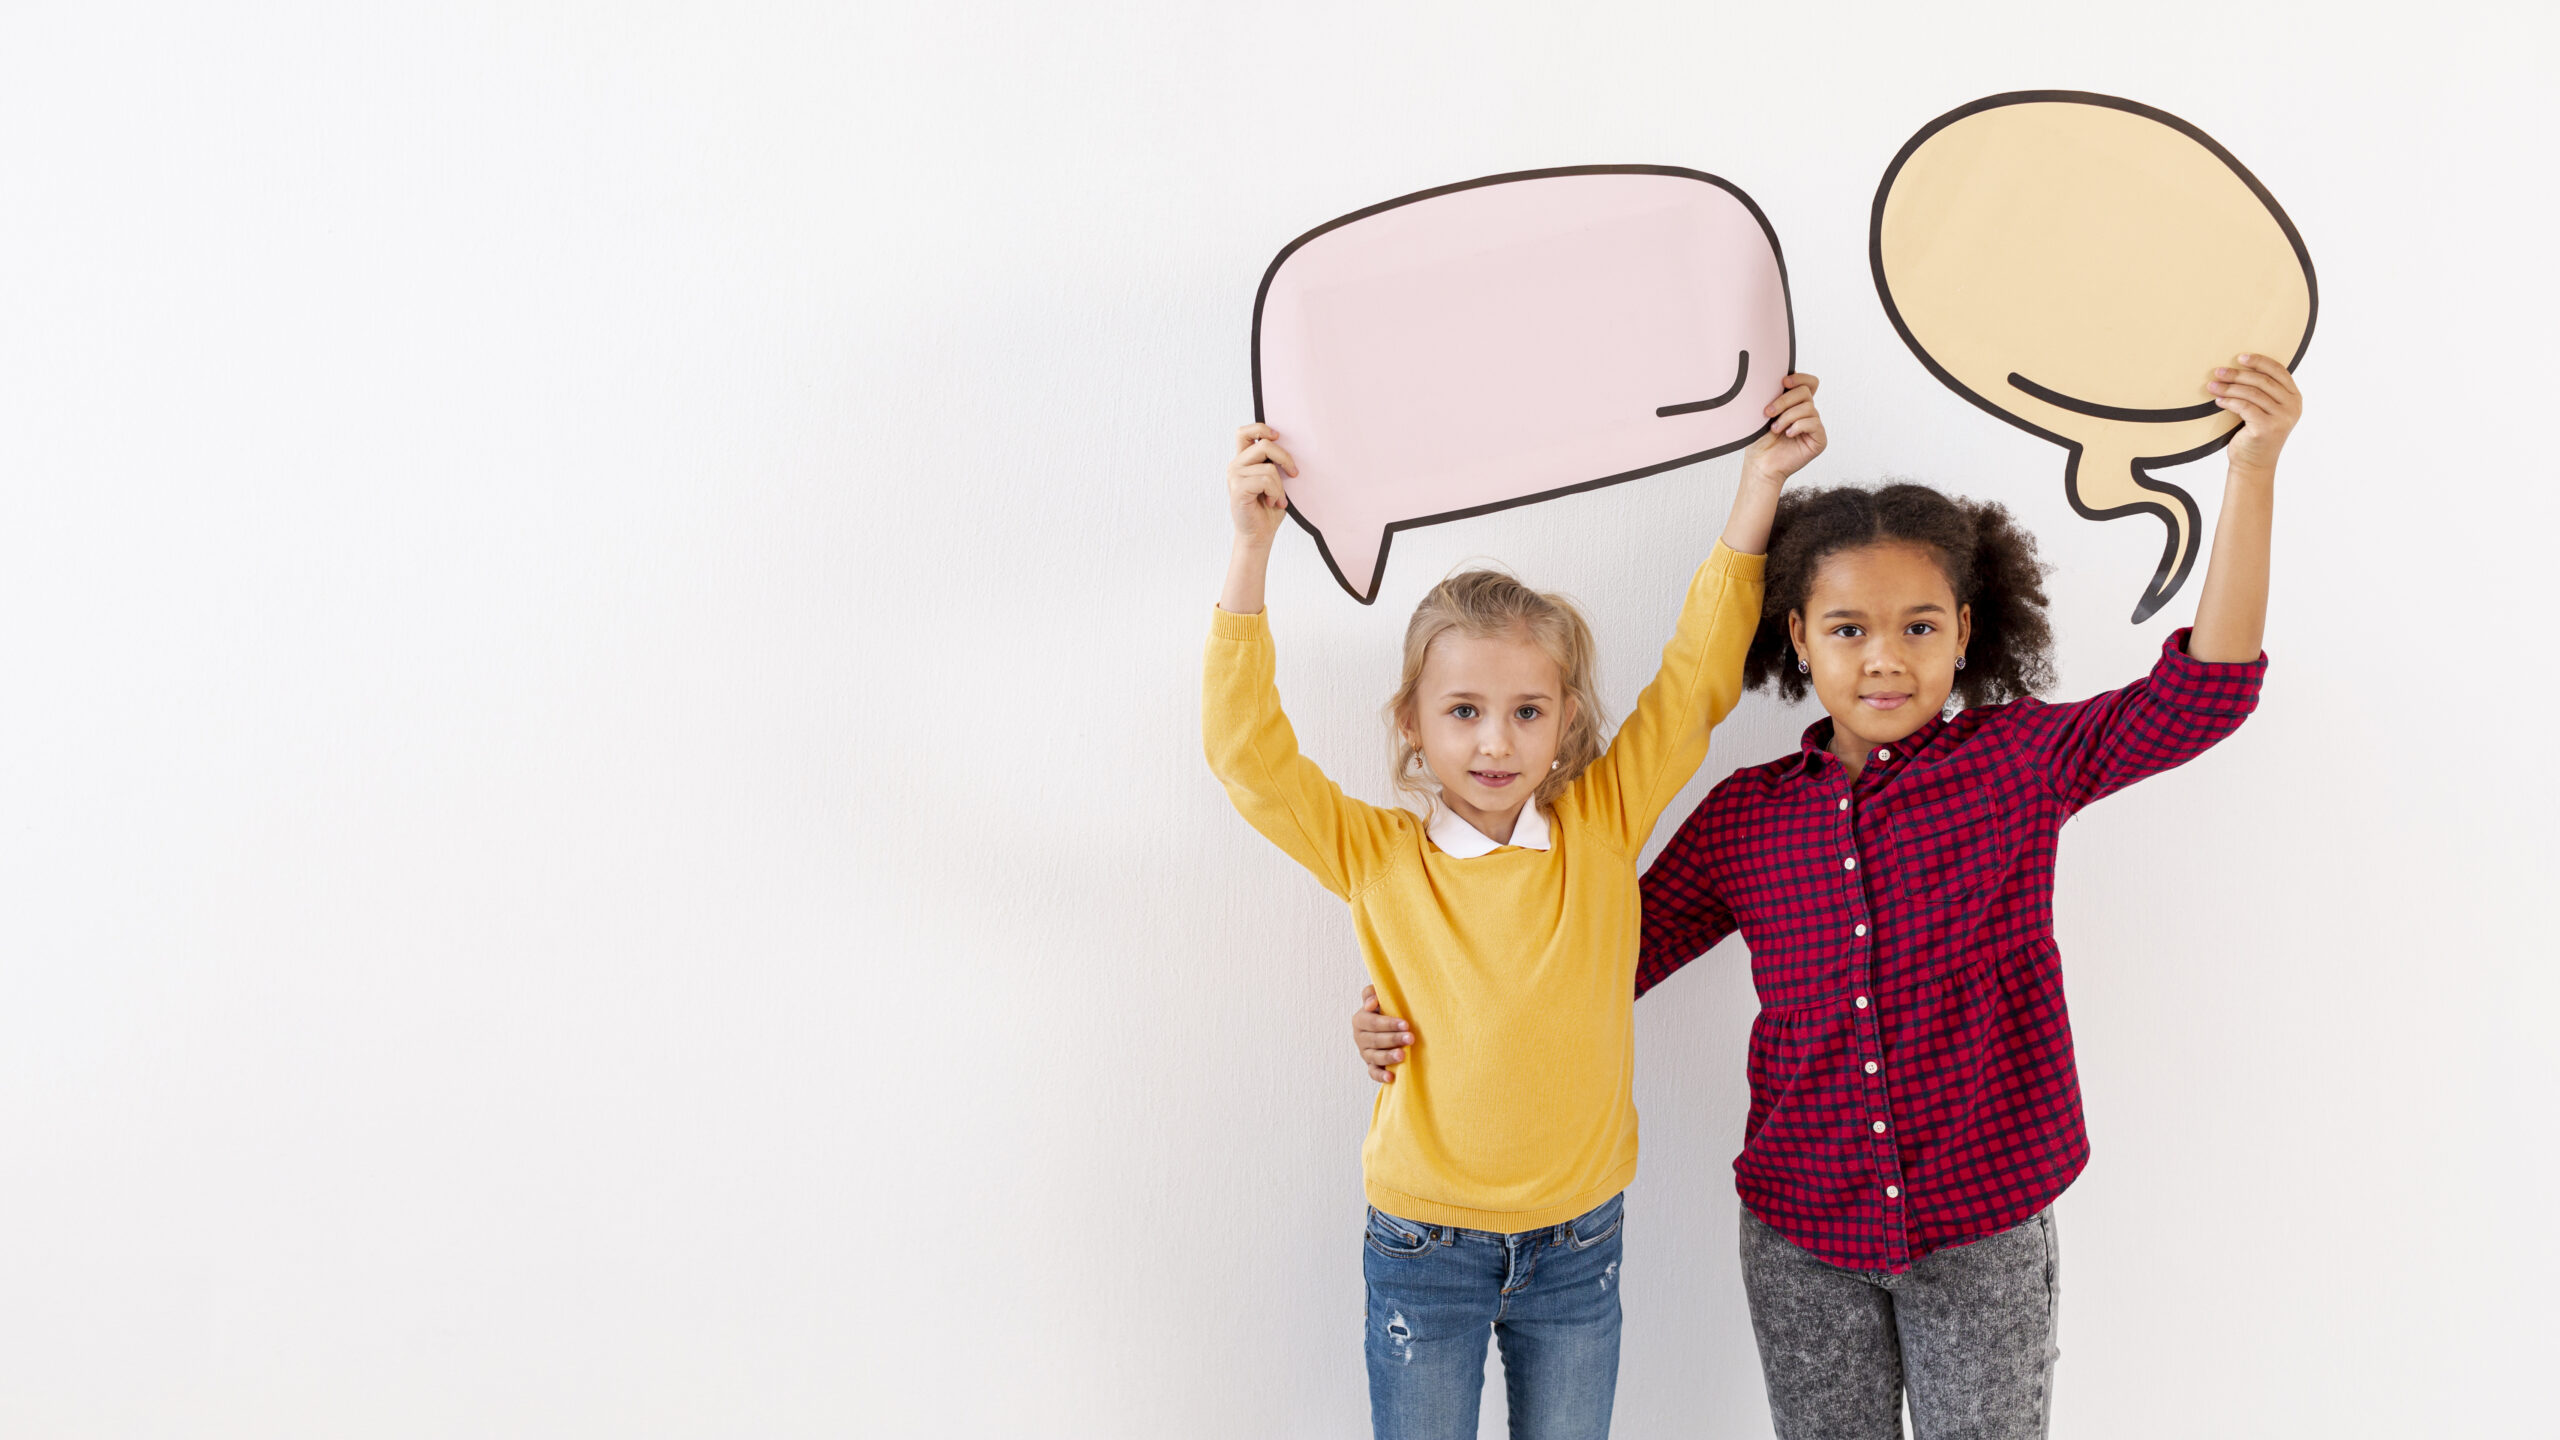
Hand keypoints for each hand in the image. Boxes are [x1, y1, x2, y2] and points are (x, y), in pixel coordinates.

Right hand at [1228, 423, 1297, 543]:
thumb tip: (1290, 447)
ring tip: (1278, 499)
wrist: (1259, 535)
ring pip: (1269, 467)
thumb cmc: (1268, 509)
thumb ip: (1273, 463)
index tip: (1278, 437)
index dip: (1261, 428)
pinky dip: (1276, 493)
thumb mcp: (1274, 480)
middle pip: (1264, 444)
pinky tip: (1273, 503)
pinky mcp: (1238, 488)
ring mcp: (1234, 476)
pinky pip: (1266, 480)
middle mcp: (1236, 465)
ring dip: (1280, 486)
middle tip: (1294, 474)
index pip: (1244, 432)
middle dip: (1285, 458)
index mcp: (1243, 460)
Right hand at [1354, 984, 1412, 1082]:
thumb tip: (1371, 1004)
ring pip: (1375, 1057)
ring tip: (1403, 1055)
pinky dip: (1381, 1076)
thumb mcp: (1377, 997)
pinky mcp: (1371, 1066)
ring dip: (1388, 1057)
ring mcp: (1365, 1053)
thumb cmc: (1385, 1008)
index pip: (1372, 1023)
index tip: (1405, 1024)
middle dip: (1393, 1039)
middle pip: (1375, 1040)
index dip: (1388, 1024)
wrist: (1387, 1024)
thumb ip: (1370, 993)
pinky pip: (1373, 1073)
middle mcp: (1360, 1037)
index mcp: (1360, 1020)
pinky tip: (1391, 1077)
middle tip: (1411, 1038)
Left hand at [1740, 373, 1824, 485]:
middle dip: (1784, 400)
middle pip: (1805, 392)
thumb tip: (1776, 377)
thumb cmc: (1759, 440)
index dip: (1800, 378)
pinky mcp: (1819, 440)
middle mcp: (1807, 413)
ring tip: (1775, 429)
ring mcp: (1814, 426)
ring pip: (1808, 407)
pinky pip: (1814, 423)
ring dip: (1787, 417)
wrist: (1760, 464)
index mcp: (1795, 404)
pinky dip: (1798, 426)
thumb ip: (1772, 395)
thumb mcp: (1762, 412)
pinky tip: (1788, 434)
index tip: (1783, 382)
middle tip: (1768, 412)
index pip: (1809, 383)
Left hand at [2210, 354, 2300, 474]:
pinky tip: (2218, 401)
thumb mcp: (2266, 409)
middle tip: (2218, 372)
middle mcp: (2292, 407)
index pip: (2279, 371)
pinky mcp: (2267, 427)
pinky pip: (2244, 407)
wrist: (2254, 464)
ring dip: (2229, 388)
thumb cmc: (2255, 433)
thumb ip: (2264, 391)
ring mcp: (2281, 418)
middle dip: (2238, 374)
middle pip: (2262, 381)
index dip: (2259, 361)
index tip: (2239, 357)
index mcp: (2295, 398)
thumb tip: (2240, 366)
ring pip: (2251, 393)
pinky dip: (2229, 402)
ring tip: (2212, 386)